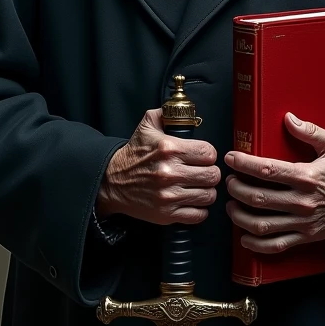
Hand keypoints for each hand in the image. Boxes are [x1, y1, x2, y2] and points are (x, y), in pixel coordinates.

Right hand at [96, 108, 219, 225]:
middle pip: (213, 175)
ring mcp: (169, 195)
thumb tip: (181, 110)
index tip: (203, 157)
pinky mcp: (167, 214)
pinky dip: (199, 210)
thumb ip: (165, 114)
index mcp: (168, 149)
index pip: (209, 152)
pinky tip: (192, 201)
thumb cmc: (132, 156)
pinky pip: (198, 215)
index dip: (209, 154)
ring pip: (209, 195)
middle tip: (203, 172)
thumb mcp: (146, 127)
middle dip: (210, 172)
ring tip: (198, 186)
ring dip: (206, 191)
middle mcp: (170, 172)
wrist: (111, 182)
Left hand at [224, 112, 324, 253]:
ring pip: (262, 224)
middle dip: (237, 189)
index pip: (267, 170)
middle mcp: (303, 201)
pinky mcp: (306, 237)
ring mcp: (303, 222)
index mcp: (307, 176)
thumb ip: (310, 131)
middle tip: (229, 182)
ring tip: (231, 206)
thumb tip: (288, 118)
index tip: (230, 158)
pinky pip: (276, 246)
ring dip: (240, 216)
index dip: (244, 164)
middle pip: (259, 198)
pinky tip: (244, 236)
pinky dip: (256, 244)